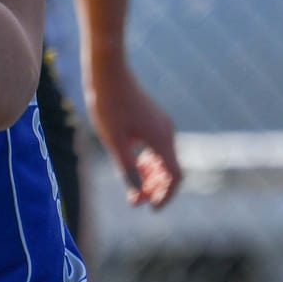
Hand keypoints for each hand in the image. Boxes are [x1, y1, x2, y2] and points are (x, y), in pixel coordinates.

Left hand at [84, 61, 180, 207]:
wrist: (108, 73)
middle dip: (157, 188)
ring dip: (152, 176)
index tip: (152, 209)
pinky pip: (159, 147)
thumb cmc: (108, 106)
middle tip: (137, 201)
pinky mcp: (154, 119)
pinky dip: (150, 161)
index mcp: (161, 139)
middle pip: (172, 169)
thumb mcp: (115, 143)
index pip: (175, 176)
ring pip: (165, 158)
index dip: (166, 196)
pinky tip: (134, 165)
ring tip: (134, 187)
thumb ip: (127, 170)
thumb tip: (137, 196)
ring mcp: (162, 124)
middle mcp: (167, 132)